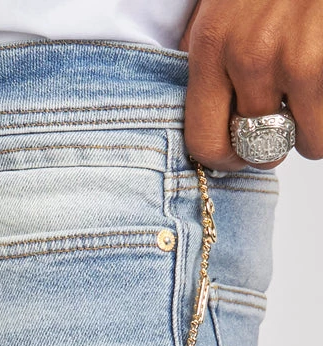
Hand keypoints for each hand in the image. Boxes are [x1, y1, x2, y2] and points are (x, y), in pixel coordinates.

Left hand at [179, 0, 322, 169]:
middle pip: (260, 148)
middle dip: (271, 144)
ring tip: (308, 94)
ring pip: (308, 140)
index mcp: (213, 45)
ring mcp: (301, 59)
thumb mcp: (217, 4)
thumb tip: (206, 107)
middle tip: (279, 120)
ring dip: (311, 128)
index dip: (226, 159)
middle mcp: (253, 57)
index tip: (236, 153)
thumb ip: (207, 54)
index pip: (206, 142)